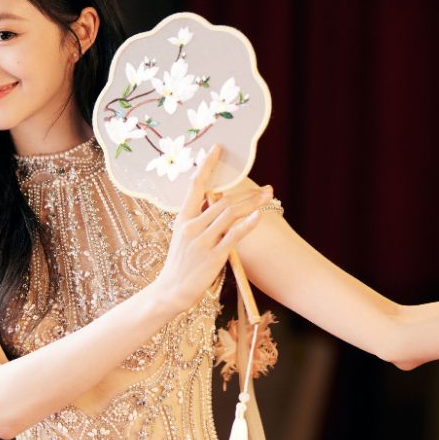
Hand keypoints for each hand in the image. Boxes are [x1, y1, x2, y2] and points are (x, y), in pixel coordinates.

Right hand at [152, 147, 272, 315]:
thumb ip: (199, 220)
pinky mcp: (212, 257)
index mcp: (183, 219)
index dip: (207, 166)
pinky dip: (246, 225)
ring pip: (229, 215)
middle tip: (266, 188)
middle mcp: (191, 227)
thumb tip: (218, 203)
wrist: (170, 291)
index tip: (217, 149)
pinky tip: (258, 217)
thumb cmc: (181, 264)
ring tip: (268, 197)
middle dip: (246, 192)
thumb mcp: (184, 237)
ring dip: (251, 204)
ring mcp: (201, 241)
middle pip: (221, 200)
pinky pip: (232, 236)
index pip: (195, 185)